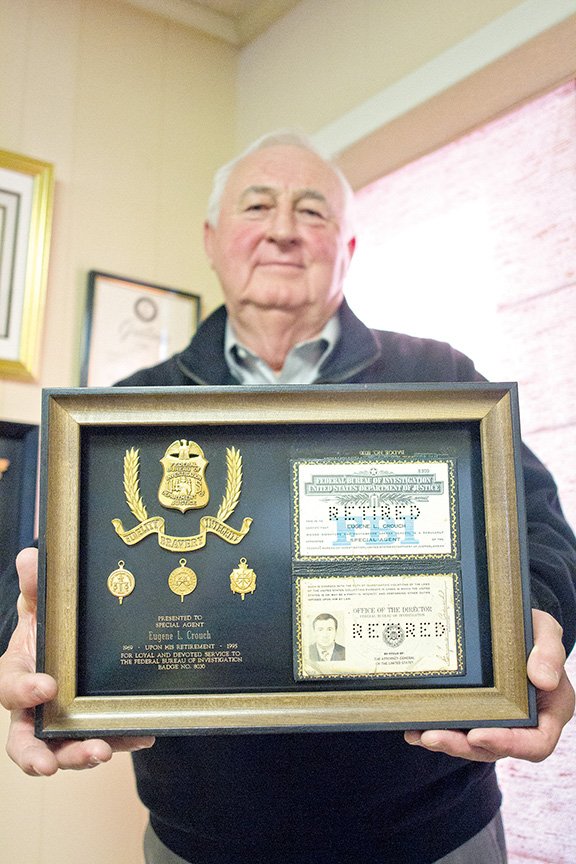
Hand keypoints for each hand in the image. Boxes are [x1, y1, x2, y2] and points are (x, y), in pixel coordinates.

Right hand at [0, 547, 154, 775]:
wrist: (74, 631)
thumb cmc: (50, 621)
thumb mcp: (44, 599)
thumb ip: (37, 583)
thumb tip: (30, 558)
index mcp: (20, 672)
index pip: (10, 687)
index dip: (23, 691)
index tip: (45, 686)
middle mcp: (37, 705)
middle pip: (28, 740)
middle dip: (37, 756)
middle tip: (50, 765)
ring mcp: (65, 719)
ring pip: (65, 747)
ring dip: (81, 754)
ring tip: (102, 751)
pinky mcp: (94, 723)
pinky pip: (107, 735)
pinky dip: (124, 737)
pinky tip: (145, 733)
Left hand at [404, 609, 574, 761]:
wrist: (507, 620)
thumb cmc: (532, 630)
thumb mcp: (546, 631)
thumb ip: (550, 651)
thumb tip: (543, 680)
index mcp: (548, 711)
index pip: (536, 743)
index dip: (508, 744)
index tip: (478, 734)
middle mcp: (523, 723)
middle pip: (494, 748)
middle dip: (462, 746)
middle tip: (434, 736)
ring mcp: (496, 720)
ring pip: (471, 744)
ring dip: (446, 742)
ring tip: (420, 734)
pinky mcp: (475, 712)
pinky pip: (457, 728)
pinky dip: (436, 729)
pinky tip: (414, 727)